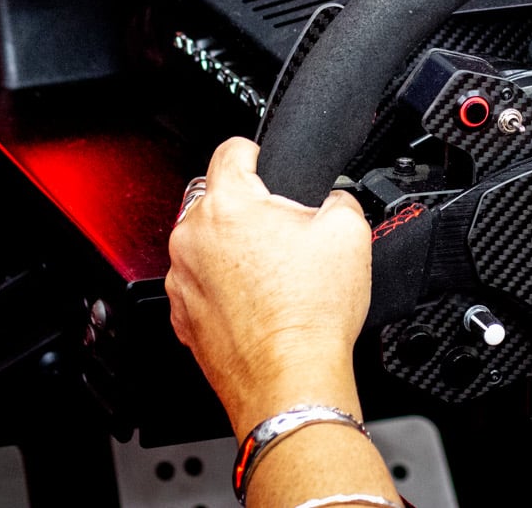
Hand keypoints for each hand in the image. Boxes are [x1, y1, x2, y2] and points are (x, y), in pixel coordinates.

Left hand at [166, 137, 373, 433]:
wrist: (291, 381)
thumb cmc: (311, 314)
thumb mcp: (349, 232)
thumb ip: (339, 198)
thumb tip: (334, 199)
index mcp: (227, 205)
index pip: (232, 150)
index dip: (256, 151)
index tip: (265, 161)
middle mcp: (192, 238)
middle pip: (218, 201)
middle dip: (251, 210)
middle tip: (286, 235)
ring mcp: (181, 280)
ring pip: (208, 245)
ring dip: (234, 251)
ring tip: (276, 278)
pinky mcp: (183, 317)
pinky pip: (202, 285)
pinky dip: (225, 289)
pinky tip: (260, 306)